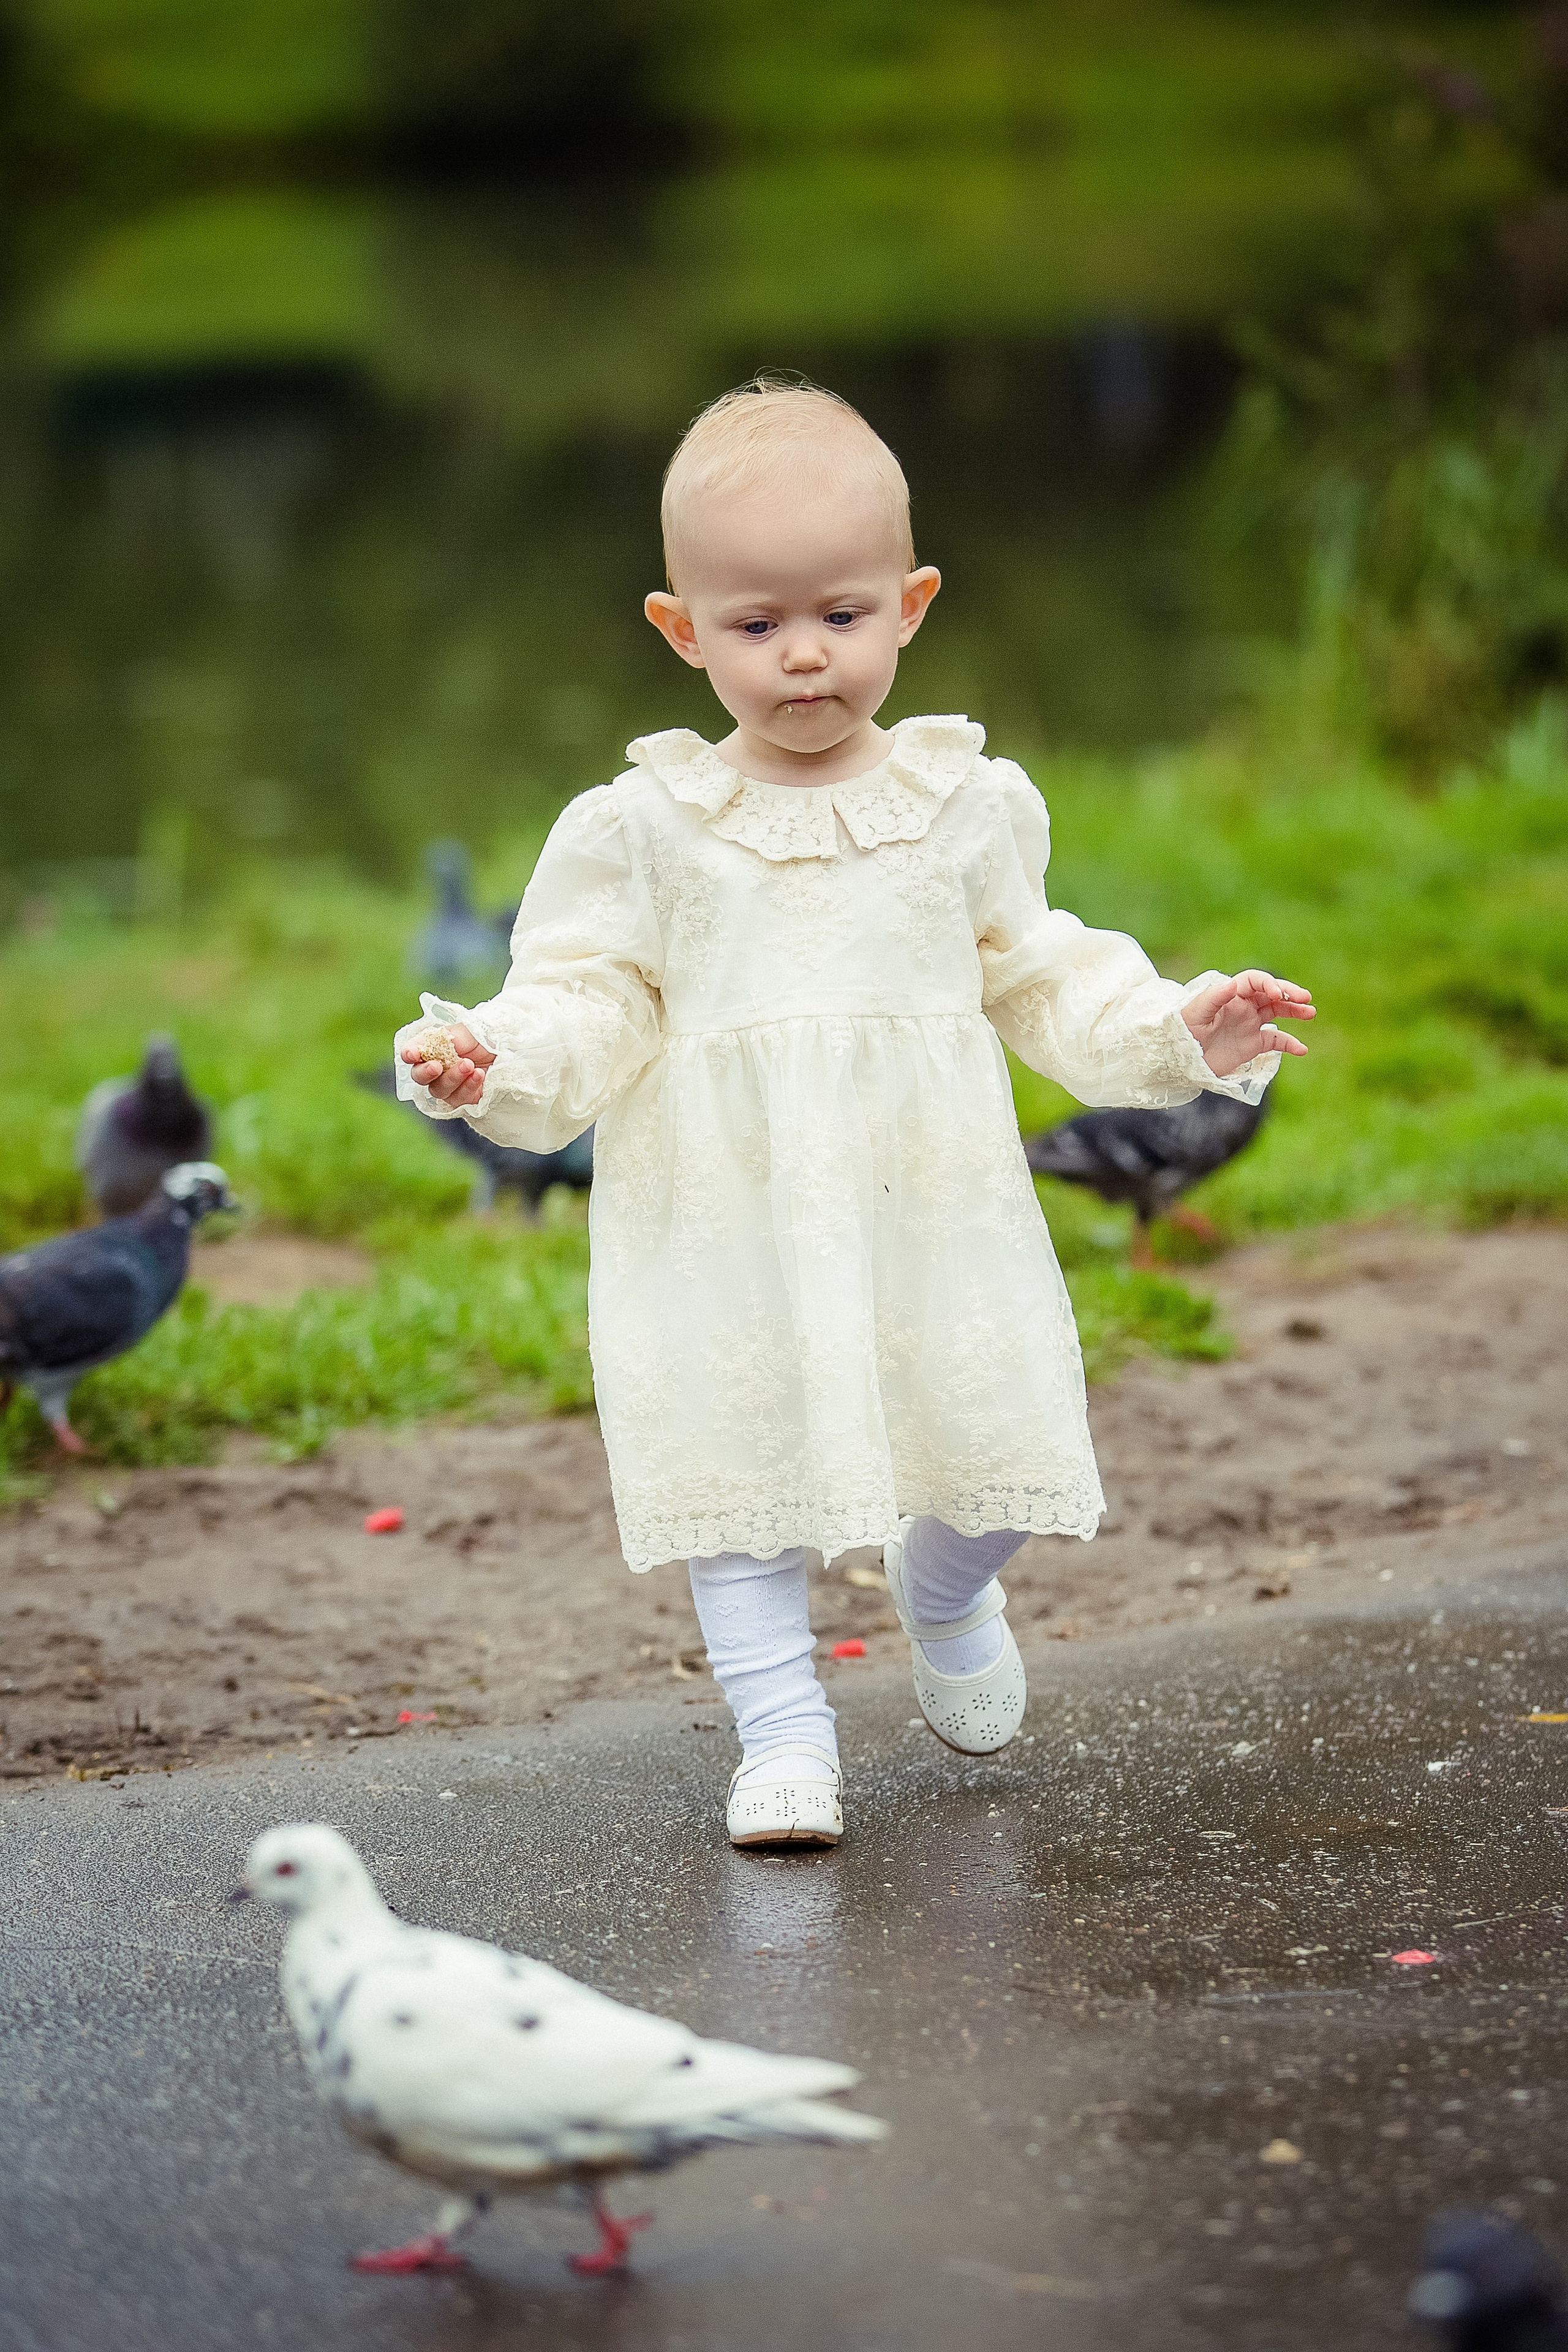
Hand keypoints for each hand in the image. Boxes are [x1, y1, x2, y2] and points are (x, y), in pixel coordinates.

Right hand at [400, 1022, 495, 1107]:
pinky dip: (468, 1087)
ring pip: (439, 1090)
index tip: (412, 1054)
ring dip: (453, 1078)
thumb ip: (441, 1039)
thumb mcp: (464, 1031)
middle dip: (426, 1072)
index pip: (411, 1053)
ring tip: (470, 1065)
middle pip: (419, 1077)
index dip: (408, 1054)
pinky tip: (479, 1075)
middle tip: (437, 1066)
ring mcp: (450, 1086)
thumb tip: (420, 1047)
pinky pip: (459, 1100)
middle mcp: (437, 1069)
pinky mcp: (465, 1098)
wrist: (510, 1049)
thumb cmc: (484, 1037)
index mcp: (432, 1048)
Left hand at [1181, 970, 1314, 1077]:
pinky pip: (1275, 1040)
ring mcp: (1250, 1024)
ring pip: (1278, 1012)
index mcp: (1230, 995)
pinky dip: (1290, 1043)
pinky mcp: (1252, 1044)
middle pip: (1271, 994)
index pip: (1255, 981)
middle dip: (1289, 993)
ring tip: (1311, 1012)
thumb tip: (1232, 984)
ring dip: (1295, 1011)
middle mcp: (1243, 1006)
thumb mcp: (1195, 1013)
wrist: (1179, 1060)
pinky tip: (1301, 1049)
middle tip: (1305, 998)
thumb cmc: (1182, 1032)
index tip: (1278, 994)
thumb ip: (1214, 998)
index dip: (1269, 983)